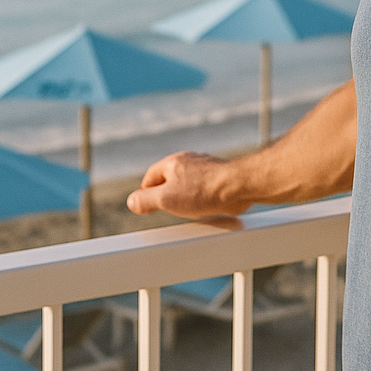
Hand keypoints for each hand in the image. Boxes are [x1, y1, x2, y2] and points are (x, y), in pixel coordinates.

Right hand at [127, 151, 252, 220]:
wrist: (239, 187)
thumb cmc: (203, 191)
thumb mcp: (166, 199)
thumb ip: (146, 200)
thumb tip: (132, 202)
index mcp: (172, 163)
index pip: (150, 177)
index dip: (146, 193)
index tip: (146, 206)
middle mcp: (189, 160)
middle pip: (170, 178)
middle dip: (167, 195)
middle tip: (166, 210)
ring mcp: (206, 167)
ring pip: (189, 182)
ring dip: (186, 196)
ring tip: (187, 210)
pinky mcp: (221, 176)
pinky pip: (205, 187)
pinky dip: (202, 197)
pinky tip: (206, 207)